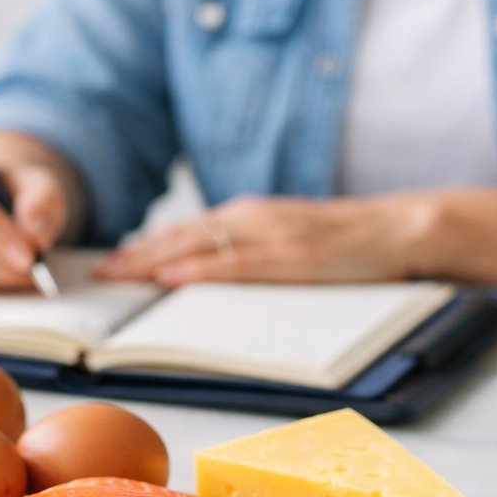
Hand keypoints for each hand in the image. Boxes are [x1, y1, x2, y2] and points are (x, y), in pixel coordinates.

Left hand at [95, 195, 433, 285]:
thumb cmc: (347, 244)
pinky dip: (200, 270)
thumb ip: (248, 255)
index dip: (143, 248)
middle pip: (180, 236)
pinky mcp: (292, 255)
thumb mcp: (288, 241)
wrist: (400, 229)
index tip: (108, 264)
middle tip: (96, 275)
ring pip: (199, 246)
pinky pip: (237, 264)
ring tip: (118, 278)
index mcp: (249, 216)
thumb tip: (204, 280)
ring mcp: (271, 234)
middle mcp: (252, 218)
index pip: (184, 232)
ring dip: (154, 262)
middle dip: (135, 256)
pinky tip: (172, 278)